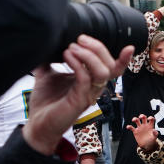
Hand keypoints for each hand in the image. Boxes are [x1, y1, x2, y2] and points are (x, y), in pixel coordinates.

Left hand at [24, 35, 134, 155]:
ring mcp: (88, 94)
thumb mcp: (47, 74)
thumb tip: (46, 43)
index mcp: (91, 81)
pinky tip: (66, 56)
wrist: (36, 124)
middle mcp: (94, 88)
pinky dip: (77, 63)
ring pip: (102, 72)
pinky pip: (85, 78)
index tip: (127, 47)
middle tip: (80, 39)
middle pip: (110, 66)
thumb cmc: (46, 102)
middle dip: (98, 48)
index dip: (123, 59)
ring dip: (88, 55)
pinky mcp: (79, 100)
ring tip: (72, 48)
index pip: (114, 70)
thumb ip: (50, 60)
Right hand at [127, 114, 158, 151]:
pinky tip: (128, 127)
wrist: (147, 145)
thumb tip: (154, 130)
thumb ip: (155, 134)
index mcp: (150, 126)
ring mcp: (140, 128)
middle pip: (143, 117)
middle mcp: (145, 125)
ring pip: (137, 120)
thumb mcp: (154, 138)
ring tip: (134, 120)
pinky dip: (129, 126)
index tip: (148, 119)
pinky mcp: (135, 131)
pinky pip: (131, 127)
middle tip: (140, 117)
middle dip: (142, 116)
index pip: (151, 119)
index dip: (150, 117)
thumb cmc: (151, 141)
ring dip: (135, 119)